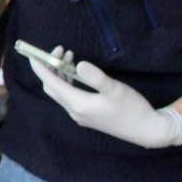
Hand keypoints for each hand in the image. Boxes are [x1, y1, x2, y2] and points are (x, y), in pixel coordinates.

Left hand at [27, 48, 181, 147]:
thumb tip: (78, 64)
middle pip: (52, 87)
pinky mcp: (87, 116)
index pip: (50, 83)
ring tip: (70, 56)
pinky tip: (77, 73)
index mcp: (78, 104)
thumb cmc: (132, 109)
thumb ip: (95, 77)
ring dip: (60, 74)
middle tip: (61, 50)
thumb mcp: (115, 89)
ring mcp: (80, 115)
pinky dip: (68, 82)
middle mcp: (74, 111)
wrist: (146, 131)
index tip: (34, 52)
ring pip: (60, 92)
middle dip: (51, 67)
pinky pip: (69, 97)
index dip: (40, 67)